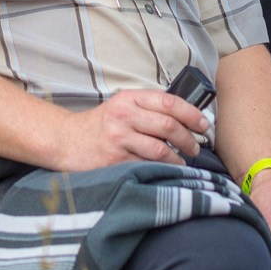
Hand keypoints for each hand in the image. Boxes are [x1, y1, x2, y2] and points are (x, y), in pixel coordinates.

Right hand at [58, 89, 209, 171]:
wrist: (66, 140)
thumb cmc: (100, 125)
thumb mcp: (122, 106)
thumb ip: (148, 108)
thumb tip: (186, 119)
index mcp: (129, 98)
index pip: (169, 102)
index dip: (192, 114)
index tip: (204, 124)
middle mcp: (124, 116)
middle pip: (169, 126)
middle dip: (189, 139)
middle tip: (196, 147)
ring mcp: (119, 138)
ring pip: (160, 149)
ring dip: (179, 158)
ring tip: (184, 161)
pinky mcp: (114, 159)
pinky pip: (146, 165)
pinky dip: (162, 169)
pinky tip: (167, 171)